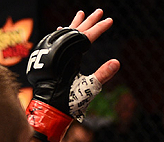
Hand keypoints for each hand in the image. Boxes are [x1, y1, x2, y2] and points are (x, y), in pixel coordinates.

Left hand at [26, 9, 118, 141]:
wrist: (49, 108)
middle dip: (89, 21)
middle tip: (99, 11)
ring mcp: (52, 54)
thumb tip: (117, 62)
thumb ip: (103, 74)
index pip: (87, 36)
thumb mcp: (88, 88)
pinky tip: (60, 29)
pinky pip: (55, 40)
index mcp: (70, 55)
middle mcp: (59, 51)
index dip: (100, 28)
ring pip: (64, 34)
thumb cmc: (68, 101)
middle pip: (76, 31)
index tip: (110, 21)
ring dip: (74, 24)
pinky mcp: (47, 58)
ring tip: (81, 14)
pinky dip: (61, 34)